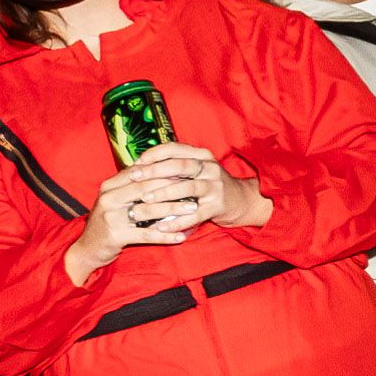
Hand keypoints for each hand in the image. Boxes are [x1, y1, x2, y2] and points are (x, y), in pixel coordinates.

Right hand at [62, 161, 192, 282]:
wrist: (87, 249)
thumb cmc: (107, 222)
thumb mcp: (115, 200)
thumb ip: (132, 187)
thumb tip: (160, 172)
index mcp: (110, 185)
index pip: (140, 172)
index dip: (164, 170)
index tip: (186, 170)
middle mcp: (109, 198)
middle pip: (146, 188)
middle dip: (173, 188)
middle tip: (195, 188)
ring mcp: (111, 217)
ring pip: (149, 210)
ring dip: (174, 210)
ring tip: (193, 209)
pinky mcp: (116, 235)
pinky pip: (146, 234)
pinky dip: (165, 235)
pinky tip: (180, 236)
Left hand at [126, 139, 270, 231]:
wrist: (240, 201)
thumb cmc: (208, 185)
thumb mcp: (196, 170)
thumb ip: (174, 166)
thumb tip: (140, 166)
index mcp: (201, 155)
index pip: (175, 148)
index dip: (154, 154)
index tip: (136, 162)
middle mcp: (209, 168)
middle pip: (180, 165)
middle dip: (154, 171)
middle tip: (135, 178)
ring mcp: (215, 187)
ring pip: (187, 188)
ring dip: (164, 194)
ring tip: (145, 200)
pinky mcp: (217, 206)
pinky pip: (194, 215)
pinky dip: (177, 222)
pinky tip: (161, 227)